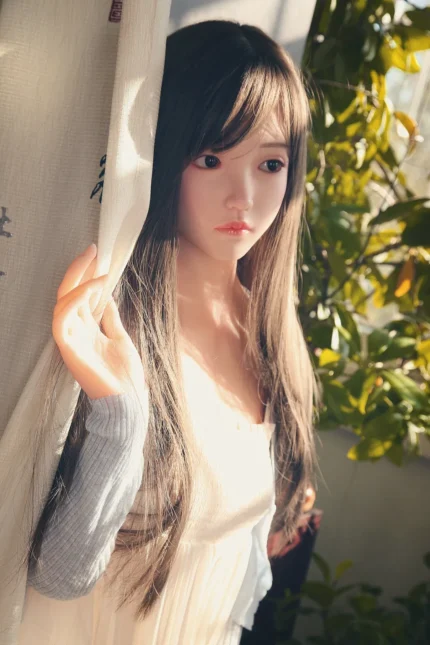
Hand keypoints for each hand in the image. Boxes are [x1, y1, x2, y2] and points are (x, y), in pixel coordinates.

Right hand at [52, 243, 146, 402]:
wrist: (129, 401)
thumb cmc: (125, 374)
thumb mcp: (120, 337)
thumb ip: (110, 318)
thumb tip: (107, 296)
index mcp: (87, 330)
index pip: (80, 296)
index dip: (86, 275)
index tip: (98, 255)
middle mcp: (76, 332)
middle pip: (68, 295)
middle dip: (78, 271)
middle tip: (92, 250)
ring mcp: (71, 341)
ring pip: (62, 304)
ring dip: (78, 283)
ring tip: (97, 269)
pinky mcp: (69, 350)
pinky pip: (62, 321)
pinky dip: (74, 302)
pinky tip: (92, 289)